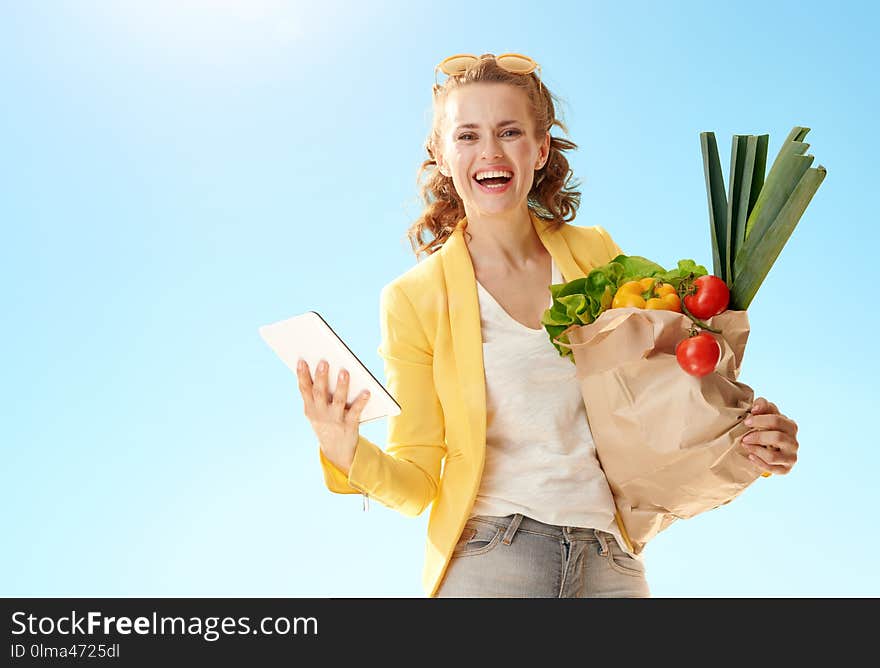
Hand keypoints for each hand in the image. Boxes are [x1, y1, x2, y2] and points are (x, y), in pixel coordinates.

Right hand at [296, 358, 370, 473]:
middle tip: (324, 361)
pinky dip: (361, 401)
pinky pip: (355, 412)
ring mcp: (334, 420)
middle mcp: (320, 414)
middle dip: (321, 377)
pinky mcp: (349, 425)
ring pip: (337, 401)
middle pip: (319, 393)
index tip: (301, 361)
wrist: (337, 450)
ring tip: (344, 371)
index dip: (302, 375)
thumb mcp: (317, 411)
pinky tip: (367, 391)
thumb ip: (317, 393)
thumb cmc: (327, 422)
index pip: (304, 389)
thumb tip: (321, 367)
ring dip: (341, 386)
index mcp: (310, 408)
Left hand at [740, 396, 798, 475]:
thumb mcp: (767, 414)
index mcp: (791, 426)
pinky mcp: (785, 469)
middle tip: (745, 437)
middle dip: (758, 437)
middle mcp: (794, 442)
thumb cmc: (768, 428)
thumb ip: (763, 406)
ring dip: (756, 450)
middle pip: (777, 438)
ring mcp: (791, 457)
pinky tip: (750, 456)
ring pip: (772, 456)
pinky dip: (758, 463)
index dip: (760, 420)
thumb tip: (755, 408)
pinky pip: (771, 469)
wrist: (771, 448)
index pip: (777, 420)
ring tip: (745, 445)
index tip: (747, 421)